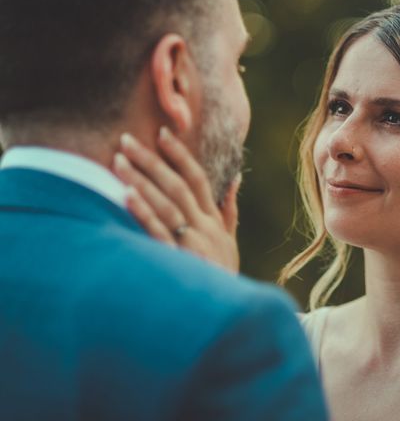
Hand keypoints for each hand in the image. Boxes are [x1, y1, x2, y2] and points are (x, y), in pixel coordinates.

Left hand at [113, 127, 239, 272]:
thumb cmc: (224, 275)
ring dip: (141, 180)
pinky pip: (158, 232)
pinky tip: (126, 195)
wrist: (226, 311)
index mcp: (213, 220)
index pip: (197, 179)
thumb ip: (229, 209)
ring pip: (164, 203)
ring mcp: (191, 242)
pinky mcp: (179, 260)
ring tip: (118, 160)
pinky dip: (143, 212)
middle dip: (151, 160)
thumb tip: (236, 178)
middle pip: (176, 185)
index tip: (163, 133)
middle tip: (127, 139)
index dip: (180, 155)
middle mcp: (203, 226)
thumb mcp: (230, 241)